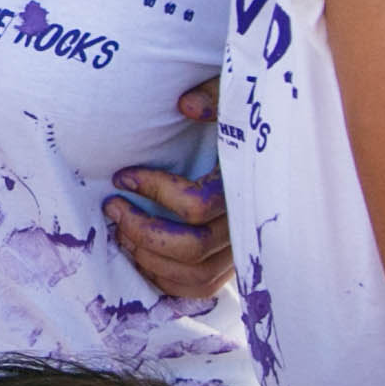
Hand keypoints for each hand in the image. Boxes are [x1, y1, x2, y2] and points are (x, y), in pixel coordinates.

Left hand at [106, 82, 233, 302]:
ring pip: (194, 274)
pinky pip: (200, 288)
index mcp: (247, 186)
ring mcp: (241, 251)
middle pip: (192, 247)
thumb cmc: (246, 121)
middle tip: (113, 208)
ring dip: (149, 258)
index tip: (123, 177)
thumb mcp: (236, 98)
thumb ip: (215, 97)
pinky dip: (166, 280)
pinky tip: (140, 255)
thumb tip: (185, 106)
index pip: (197, 205)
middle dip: (142, 230)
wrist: (271, 148)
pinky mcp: (233, 266)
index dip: (154, 191)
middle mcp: (246, 225)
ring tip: (121, 232)